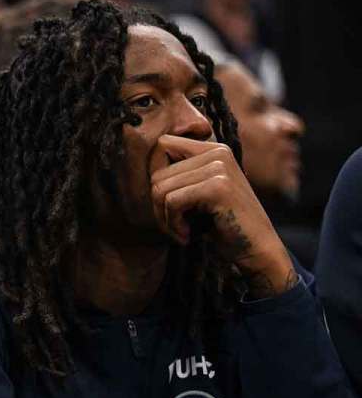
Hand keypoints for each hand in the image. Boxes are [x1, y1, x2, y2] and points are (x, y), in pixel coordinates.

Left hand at [150, 135, 295, 297]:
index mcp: (213, 149)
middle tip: (174, 224)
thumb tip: (140, 167)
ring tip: (182, 230)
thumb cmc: (223, 226)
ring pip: (159, 188)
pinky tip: (188, 235)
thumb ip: (179, 176)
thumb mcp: (198, 194)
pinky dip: (173, 224)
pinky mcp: (218, 187)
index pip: (162, 145)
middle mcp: (217, 152)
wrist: (258, 251)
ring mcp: (219, 168)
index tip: (168, 202)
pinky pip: (171, 201)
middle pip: (156, 172)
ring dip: (164, 217)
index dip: (155, 174)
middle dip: (157, 205)